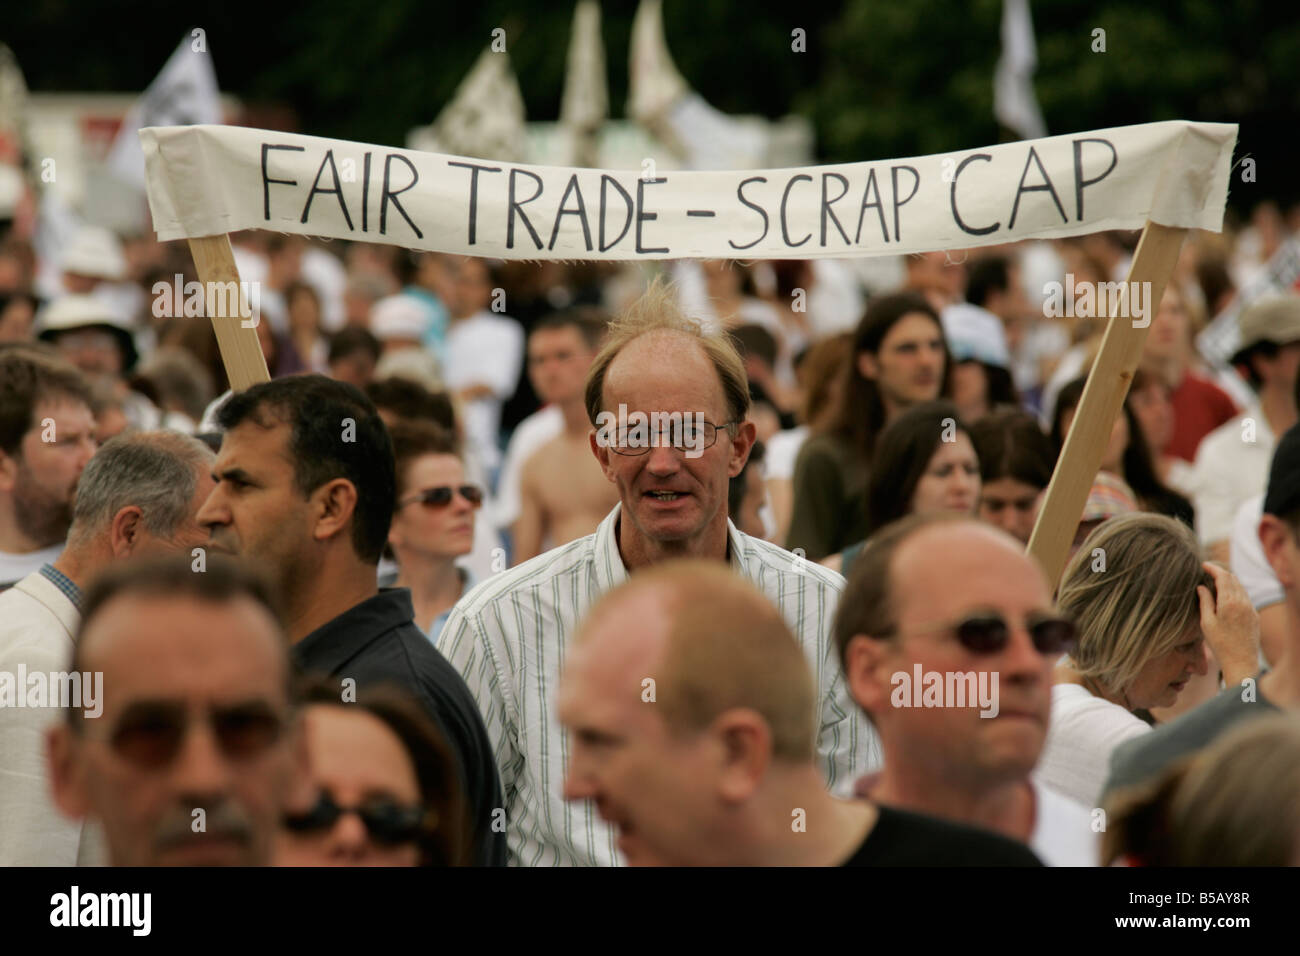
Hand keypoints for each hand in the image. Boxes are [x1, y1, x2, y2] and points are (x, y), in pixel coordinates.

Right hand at [1196, 561, 1260, 687]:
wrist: (1241, 662)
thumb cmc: (1220, 644)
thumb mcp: (1206, 622)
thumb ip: (1204, 602)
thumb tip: (1201, 587)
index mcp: (1229, 602)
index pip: (1223, 577)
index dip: (1213, 568)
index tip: (1203, 565)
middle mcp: (1243, 602)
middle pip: (1233, 578)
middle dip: (1221, 573)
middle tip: (1208, 572)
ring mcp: (1251, 608)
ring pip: (1240, 587)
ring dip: (1229, 582)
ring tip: (1216, 583)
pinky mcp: (1254, 615)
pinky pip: (1245, 597)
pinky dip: (1235, 592)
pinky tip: (1226, 598)